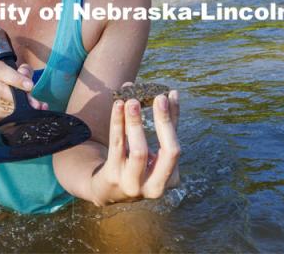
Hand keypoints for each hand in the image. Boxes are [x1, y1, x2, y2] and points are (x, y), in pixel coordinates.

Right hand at [0, 60, 47, 128]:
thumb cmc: (8, 81)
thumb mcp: (20, 72)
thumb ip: (25, 71)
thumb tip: (24, 75)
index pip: (1, 71)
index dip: (16, 79)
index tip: (30, 86)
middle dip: (18, 97)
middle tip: (33, 102)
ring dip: (17, 108)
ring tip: (29, 109)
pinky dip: (10, 115)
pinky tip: (17, 114)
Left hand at [90, 88, 179, 205]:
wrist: (107, 189)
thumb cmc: (135, 164)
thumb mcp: (152, 150)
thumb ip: (161, 126)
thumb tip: (168, 94)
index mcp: (171, 178)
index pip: (176, 143)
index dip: (174, 118)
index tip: (170, 94)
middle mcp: (156, 186)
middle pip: (168, 151)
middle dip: (164, 121)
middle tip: (158, 97)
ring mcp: (134, 184)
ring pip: (140, 150)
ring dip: (136, 122)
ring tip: (132, 100)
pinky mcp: (114, 176)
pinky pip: (117, 145)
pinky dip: (118, 122)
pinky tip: (118, 105)